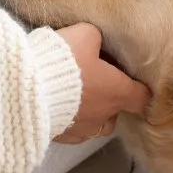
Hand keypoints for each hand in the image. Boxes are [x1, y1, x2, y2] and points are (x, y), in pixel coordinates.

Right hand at [54, 23, 150, 143]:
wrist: (30, 89)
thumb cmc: (65, 61)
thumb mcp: (85, 34)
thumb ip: (97, 38)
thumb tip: (96, 41)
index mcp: (117, 91)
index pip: (142, 97)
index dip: (139, 87)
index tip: (129, 78)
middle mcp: (104, 115)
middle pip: (117, 113)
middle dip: (109, 99)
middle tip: (94, 81)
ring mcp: (84, 130)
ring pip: (95, 125)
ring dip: (90, 112)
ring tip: (75, 95)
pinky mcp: (62, 137)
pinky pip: (73, 130)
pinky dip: (69, 119)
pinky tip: (57, 105)